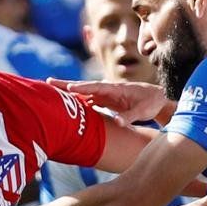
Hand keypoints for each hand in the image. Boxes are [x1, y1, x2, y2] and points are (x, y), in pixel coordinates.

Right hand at [47, 77, 172, 125]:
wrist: (157, 100)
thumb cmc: (151, 103)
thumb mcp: (142, 111)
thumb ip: (130, 116)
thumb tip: (118, 123)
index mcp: (116, 89)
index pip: (96, 87)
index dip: (82, 87)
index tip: (69, 87)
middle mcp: (108, 90)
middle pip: (85, 86)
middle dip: (67, 85)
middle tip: (49, 82)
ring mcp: (106, 95)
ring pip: (84, 93)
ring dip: (68, 92)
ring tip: (51, 92)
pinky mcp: (106, 100)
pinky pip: (88, 99)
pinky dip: (77, 100)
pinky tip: (67, 104)